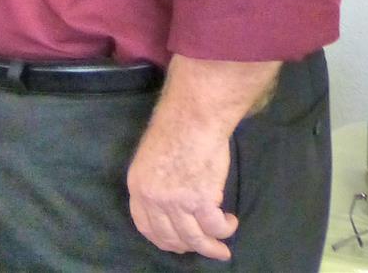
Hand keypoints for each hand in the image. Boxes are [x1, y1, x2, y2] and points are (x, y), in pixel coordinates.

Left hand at [126, 113, 237, 259]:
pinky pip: (215, 228)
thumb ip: (158, 182)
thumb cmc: (176, 129)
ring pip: (194, 238)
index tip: (176, 244)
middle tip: (202, 247)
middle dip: (187, 247)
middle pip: (169, 237)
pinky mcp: (201, 201)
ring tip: (222, 250)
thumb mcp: (153, 158)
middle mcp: (153, 198)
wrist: (193, 116)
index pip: (145, 225)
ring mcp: (176, 202)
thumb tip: (172, 203)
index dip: (162, 239)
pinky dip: (225, 229)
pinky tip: (230, 222)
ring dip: (211, 248)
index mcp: (138, 186)